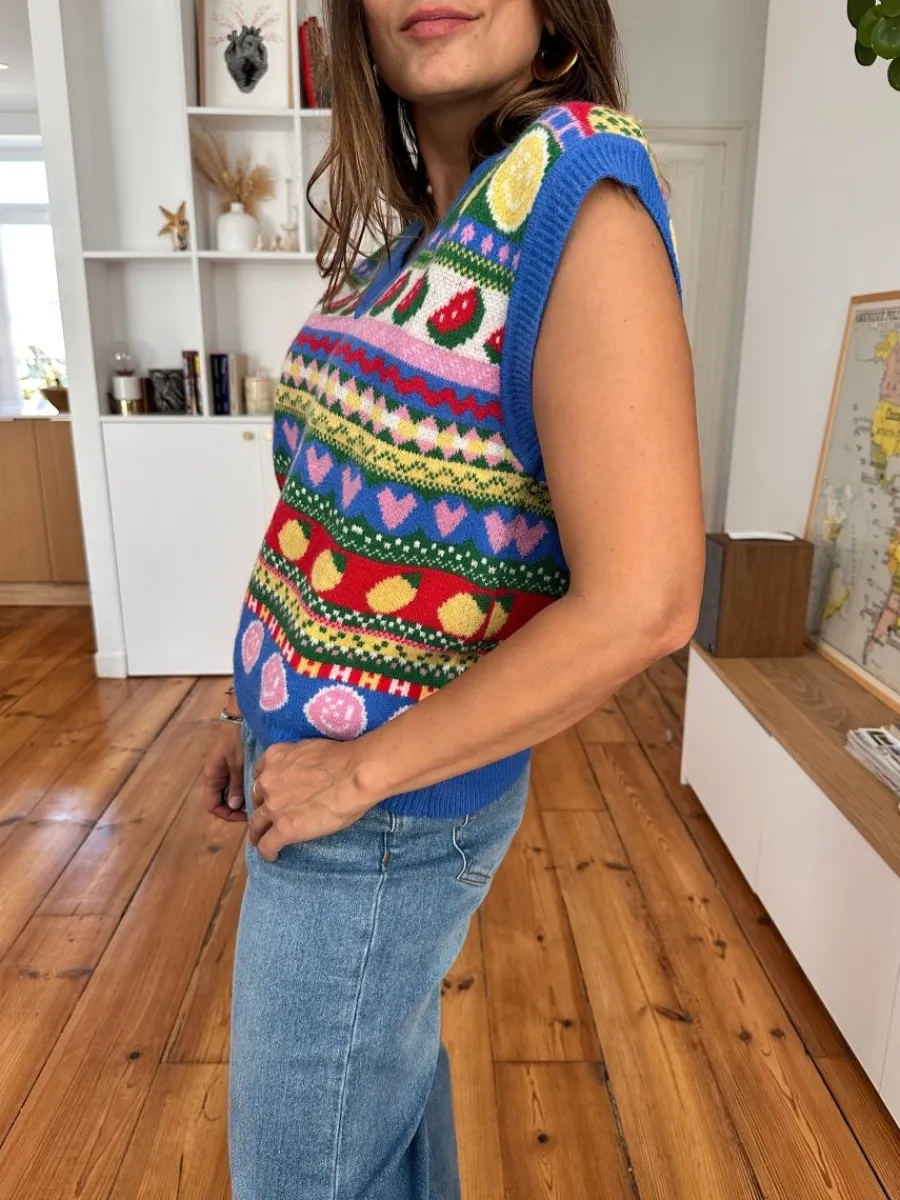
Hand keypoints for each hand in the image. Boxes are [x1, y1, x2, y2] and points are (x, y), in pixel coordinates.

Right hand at [203, 721, 247, 822]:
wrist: (240, 717)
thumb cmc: (237, 739)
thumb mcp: (238, 763)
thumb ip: (236, 785)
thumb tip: (235, 806)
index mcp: (212, 777)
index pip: (213, 806)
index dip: (227, 814)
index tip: (245, 816)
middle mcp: (216, 776)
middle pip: (222, 801)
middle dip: (236, 809)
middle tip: (254, 811)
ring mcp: (224, 771)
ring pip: (230, 794)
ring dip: (241, 800)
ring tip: (257, 802)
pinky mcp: (233, 765)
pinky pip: (236, 783)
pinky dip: (244, 789)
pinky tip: (257, 790)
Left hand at [248, 739, 374, 860]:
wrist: (353, 775)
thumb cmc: (342, 759)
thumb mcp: (308, 748)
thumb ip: (295, 759)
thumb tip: (301, 771)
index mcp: (275, 758)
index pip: (260, 775)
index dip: (265, 788)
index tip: (271, 795)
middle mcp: (268, 782)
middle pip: (256, 800)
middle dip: (262, 809)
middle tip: (270, 818)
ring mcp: (274, 807)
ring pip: (256, 825)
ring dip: (258, 834)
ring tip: (262, 841)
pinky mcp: (284, 829)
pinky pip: (267, 845)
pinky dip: (267, 852)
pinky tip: (273, 856)